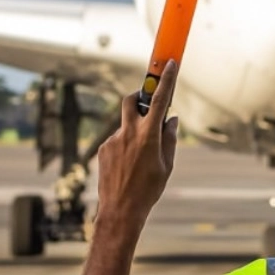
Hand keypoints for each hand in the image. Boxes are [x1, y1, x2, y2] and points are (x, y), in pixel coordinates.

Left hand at [94, 61, 179, 230]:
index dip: (167, 80)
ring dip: (135, 130)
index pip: (160, 100)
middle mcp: (128, 132)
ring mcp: (113, 140)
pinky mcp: (103, 149)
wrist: (120, 210)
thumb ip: (170, 139)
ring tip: (140, 158)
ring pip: (125, 124)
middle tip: (148, 102)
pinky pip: (117, 139)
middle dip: (140, 95)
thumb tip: (172, 120)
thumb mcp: (167, 165)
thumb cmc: (148, 190)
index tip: (170, 64)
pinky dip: (125, 146)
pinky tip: (128, 166)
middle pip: (131, 99)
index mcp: (148, 135)